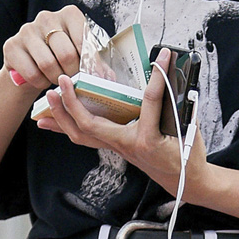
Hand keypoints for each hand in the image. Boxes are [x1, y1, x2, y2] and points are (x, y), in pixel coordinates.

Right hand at [3, 6, 92, 93]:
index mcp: (69, 14)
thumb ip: (95, 64)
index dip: (89, 65)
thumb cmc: (60, 57)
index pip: (84, 40)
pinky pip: (32, 73)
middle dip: (72, 74)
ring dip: (55, 79)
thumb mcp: (80, 56)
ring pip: (48, 65)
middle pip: (66, 54)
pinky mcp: (11, 45)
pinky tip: (42, 79)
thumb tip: (108, 79)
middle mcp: (47, 17)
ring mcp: (27, 30)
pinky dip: (40, 83)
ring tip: (58, 80)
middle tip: (72, 81)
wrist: (30, 64)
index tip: (91, 79)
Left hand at [35, 51, 212, 203]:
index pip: (150, 101)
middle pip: (90, 124)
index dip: (158, 77)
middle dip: (72, 102)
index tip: (162, 56)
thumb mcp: (189, 128)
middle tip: (63, 80)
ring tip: (49, 97)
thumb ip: (182, 104)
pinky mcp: (114, 147)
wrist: (184, 181)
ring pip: (81, 134)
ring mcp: (118, 147)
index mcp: (149, 138)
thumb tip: (173, 77)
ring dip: (62, 116)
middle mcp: (127, 144)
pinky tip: (52, 120)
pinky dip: (66, 127)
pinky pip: (84, 138)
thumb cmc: (187, 157)